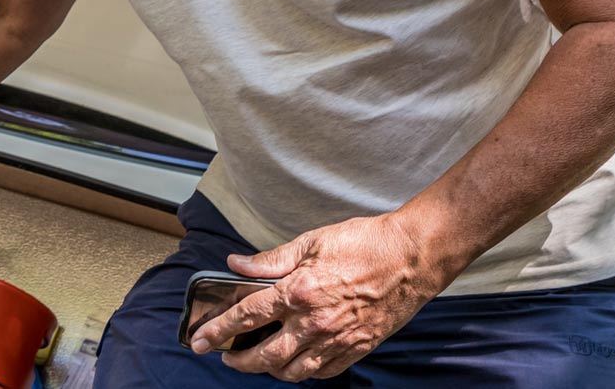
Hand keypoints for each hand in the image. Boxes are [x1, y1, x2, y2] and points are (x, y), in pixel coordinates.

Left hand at [187, 212, 454, 382]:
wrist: (413, 257)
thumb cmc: (366, 243)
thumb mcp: (311, 242)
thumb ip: (270, 260)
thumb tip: (236, 265)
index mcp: (299, 291)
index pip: (246, 316)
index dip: (218, 329)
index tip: (201, 339)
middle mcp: (315, 322)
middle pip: (264, 355)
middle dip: (238, 359)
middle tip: (226, 355)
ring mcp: (337, 340)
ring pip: (292, 371)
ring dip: (268, 369)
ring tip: (257, 359)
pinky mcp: (358, 348)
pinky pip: (322, 373)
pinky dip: (302, 372)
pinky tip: (295, 362)